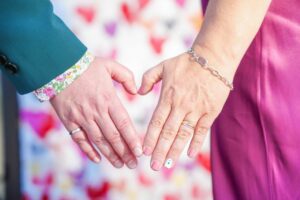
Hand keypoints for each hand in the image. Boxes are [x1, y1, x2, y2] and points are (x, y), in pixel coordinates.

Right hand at [50, 57, 142, 168]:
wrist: (58, 66)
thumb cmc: (86, 66)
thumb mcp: (110, 66)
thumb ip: (126, 77)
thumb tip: (135, 91)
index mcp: (108, 99)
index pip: (124, 123)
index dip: (132, 139)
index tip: (140, 151)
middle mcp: (96, 111)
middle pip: (113, 136)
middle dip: (124, 152)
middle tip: (133, 164)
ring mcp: (82, 117)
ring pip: (98, 141)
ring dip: (110, 155)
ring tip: (120, 165)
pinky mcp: (69, 121)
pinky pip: (79, 139)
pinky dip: (88, 150)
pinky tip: (97, 159)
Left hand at [139, 52, 230, 170]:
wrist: (213, 58)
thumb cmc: (187, 62)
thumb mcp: (163, 65)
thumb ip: (148, 77)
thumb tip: (139, 92)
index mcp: (168, 96)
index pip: (156, 121)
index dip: (150, 137)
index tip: (144, 152)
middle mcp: (180, 106)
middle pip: (168, 132)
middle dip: (160, 150)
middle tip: (154, 167)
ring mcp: (196, 110)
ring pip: (184, 134)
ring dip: (175, 150)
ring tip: (168, 164)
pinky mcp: (210, 111)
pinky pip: (202, 130)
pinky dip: (196, 142)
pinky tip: (190, 155)